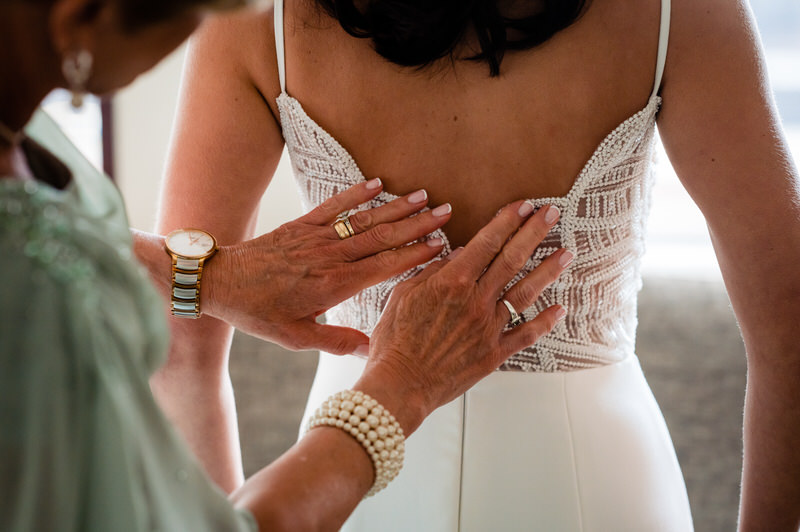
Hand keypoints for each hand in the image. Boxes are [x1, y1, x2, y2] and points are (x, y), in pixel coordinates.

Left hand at [204, 179, 451, 354]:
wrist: (219, 282)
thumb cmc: (257, 313)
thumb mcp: (296, 338)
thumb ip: (336, 341)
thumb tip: (373, 347)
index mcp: (334, 285)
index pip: (385, 266)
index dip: (416, 254)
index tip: (441, 244)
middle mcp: (331, 256)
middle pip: (383, 236)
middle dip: (418, 224)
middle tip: (446, 213)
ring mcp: (317, 236)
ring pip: (365, 218)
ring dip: (396, 207)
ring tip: (424, 196)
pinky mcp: (302, 224)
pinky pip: (335, 205)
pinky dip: (357, 192)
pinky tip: (378, 181)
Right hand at [354, 201, 570, 433]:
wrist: (400, 385)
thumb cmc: (394, 341)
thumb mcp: (402, 295)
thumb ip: (430, 272)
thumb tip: (455, 255)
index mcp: (451, 282)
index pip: (486, 242)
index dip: (507, 221)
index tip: (523, 205)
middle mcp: (476, 301)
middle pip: (512, 259)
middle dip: (534, 232)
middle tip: (552, 213)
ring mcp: (489, 328)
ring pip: (526, 293)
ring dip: (548, 270)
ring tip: (567, 252)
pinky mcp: (494, 353)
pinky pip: (526, 334)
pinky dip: (545, 321)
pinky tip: (559, 308)